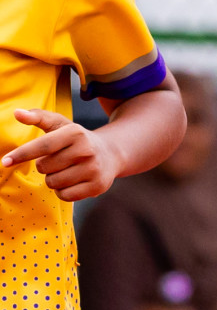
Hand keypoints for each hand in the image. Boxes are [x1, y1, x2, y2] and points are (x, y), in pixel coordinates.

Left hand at [3, 109, 123, 201]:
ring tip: (67, 171)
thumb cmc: (77, 139)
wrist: (111, 154)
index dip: (22, 154)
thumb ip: (38, 117)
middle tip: (59, 160)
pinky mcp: (97, 186)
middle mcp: (86, 150)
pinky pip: (65, 196)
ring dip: (54, 179)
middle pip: (44, 167)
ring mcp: (93, 169)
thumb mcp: (60, 125)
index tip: (5, 161)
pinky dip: (63, 192)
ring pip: (53, 183)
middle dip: (45, 166)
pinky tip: (73, 182)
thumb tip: (16, 113)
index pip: (42, 146)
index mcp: (75, 133)